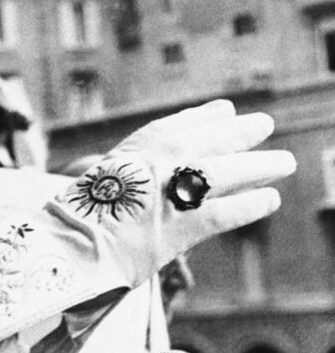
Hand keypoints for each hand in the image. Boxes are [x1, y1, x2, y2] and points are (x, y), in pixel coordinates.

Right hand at [46, 99, 294, 287]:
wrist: (69, 243)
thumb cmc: (75, 217)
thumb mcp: (95, 179)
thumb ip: (120, 170)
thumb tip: (126, 172)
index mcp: (135, 148)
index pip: (178, 124)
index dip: (205, 116)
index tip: (224, 108)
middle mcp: (159, 160)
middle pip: (212, 139)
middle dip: (242, 130)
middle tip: (264, 123)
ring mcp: (175, 189)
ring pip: (230, 170)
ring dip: (261, 164)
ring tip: (285, 162)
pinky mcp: (187, 224)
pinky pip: (230, 210)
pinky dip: (252, 204)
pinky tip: (270, 200)